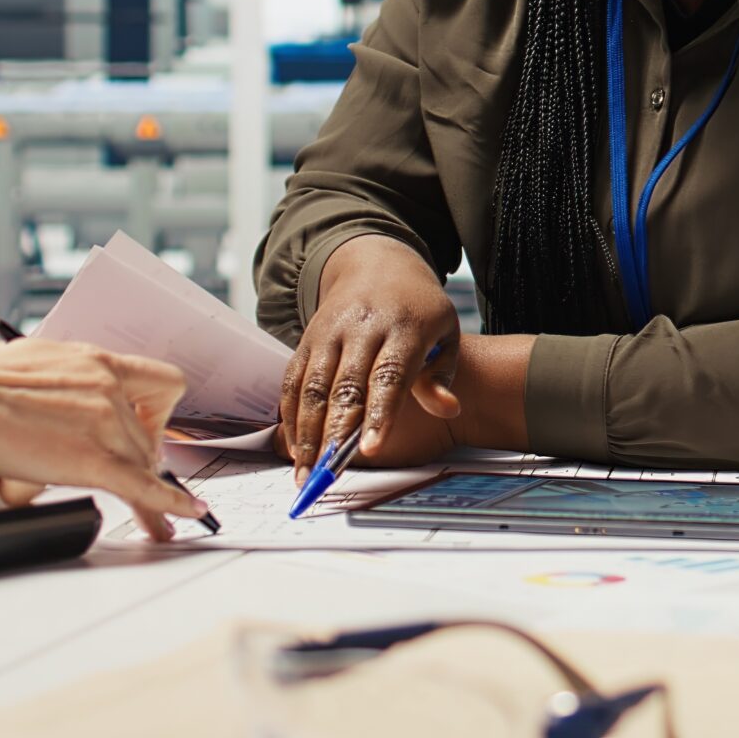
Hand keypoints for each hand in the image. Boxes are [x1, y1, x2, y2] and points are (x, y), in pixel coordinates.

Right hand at [0, 333, 202, 538]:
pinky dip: (166, 506)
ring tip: (145, 515)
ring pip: (139, 465)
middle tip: (123, 481)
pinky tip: (179, 518)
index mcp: (96, 362)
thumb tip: (64, 399)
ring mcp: (103, 424)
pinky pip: (141, 488)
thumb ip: (65, 384)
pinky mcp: (90, 461)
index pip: (159, 383)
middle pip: (146, 436)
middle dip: (137, 461)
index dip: (158, 413)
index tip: (151, 430)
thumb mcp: (36, 366)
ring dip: (138, 489)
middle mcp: (108, 388)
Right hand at [281, 236, 461, 474]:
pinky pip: (293, 379)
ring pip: (312, 386)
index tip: (372, 449)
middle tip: (328, 474)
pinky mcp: (308, 337)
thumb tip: (449, 409)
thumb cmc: (417, 309)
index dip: (380, 414)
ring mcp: (330, 332)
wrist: (377, 264)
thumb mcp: (445, 331)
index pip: (390, 375)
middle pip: (345, 386)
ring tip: (306, 472)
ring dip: (305, 432)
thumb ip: (444, 374)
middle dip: (334, 434)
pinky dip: (290, 414)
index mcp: (403, 327)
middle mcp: (362, 328)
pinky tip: (294, 445)